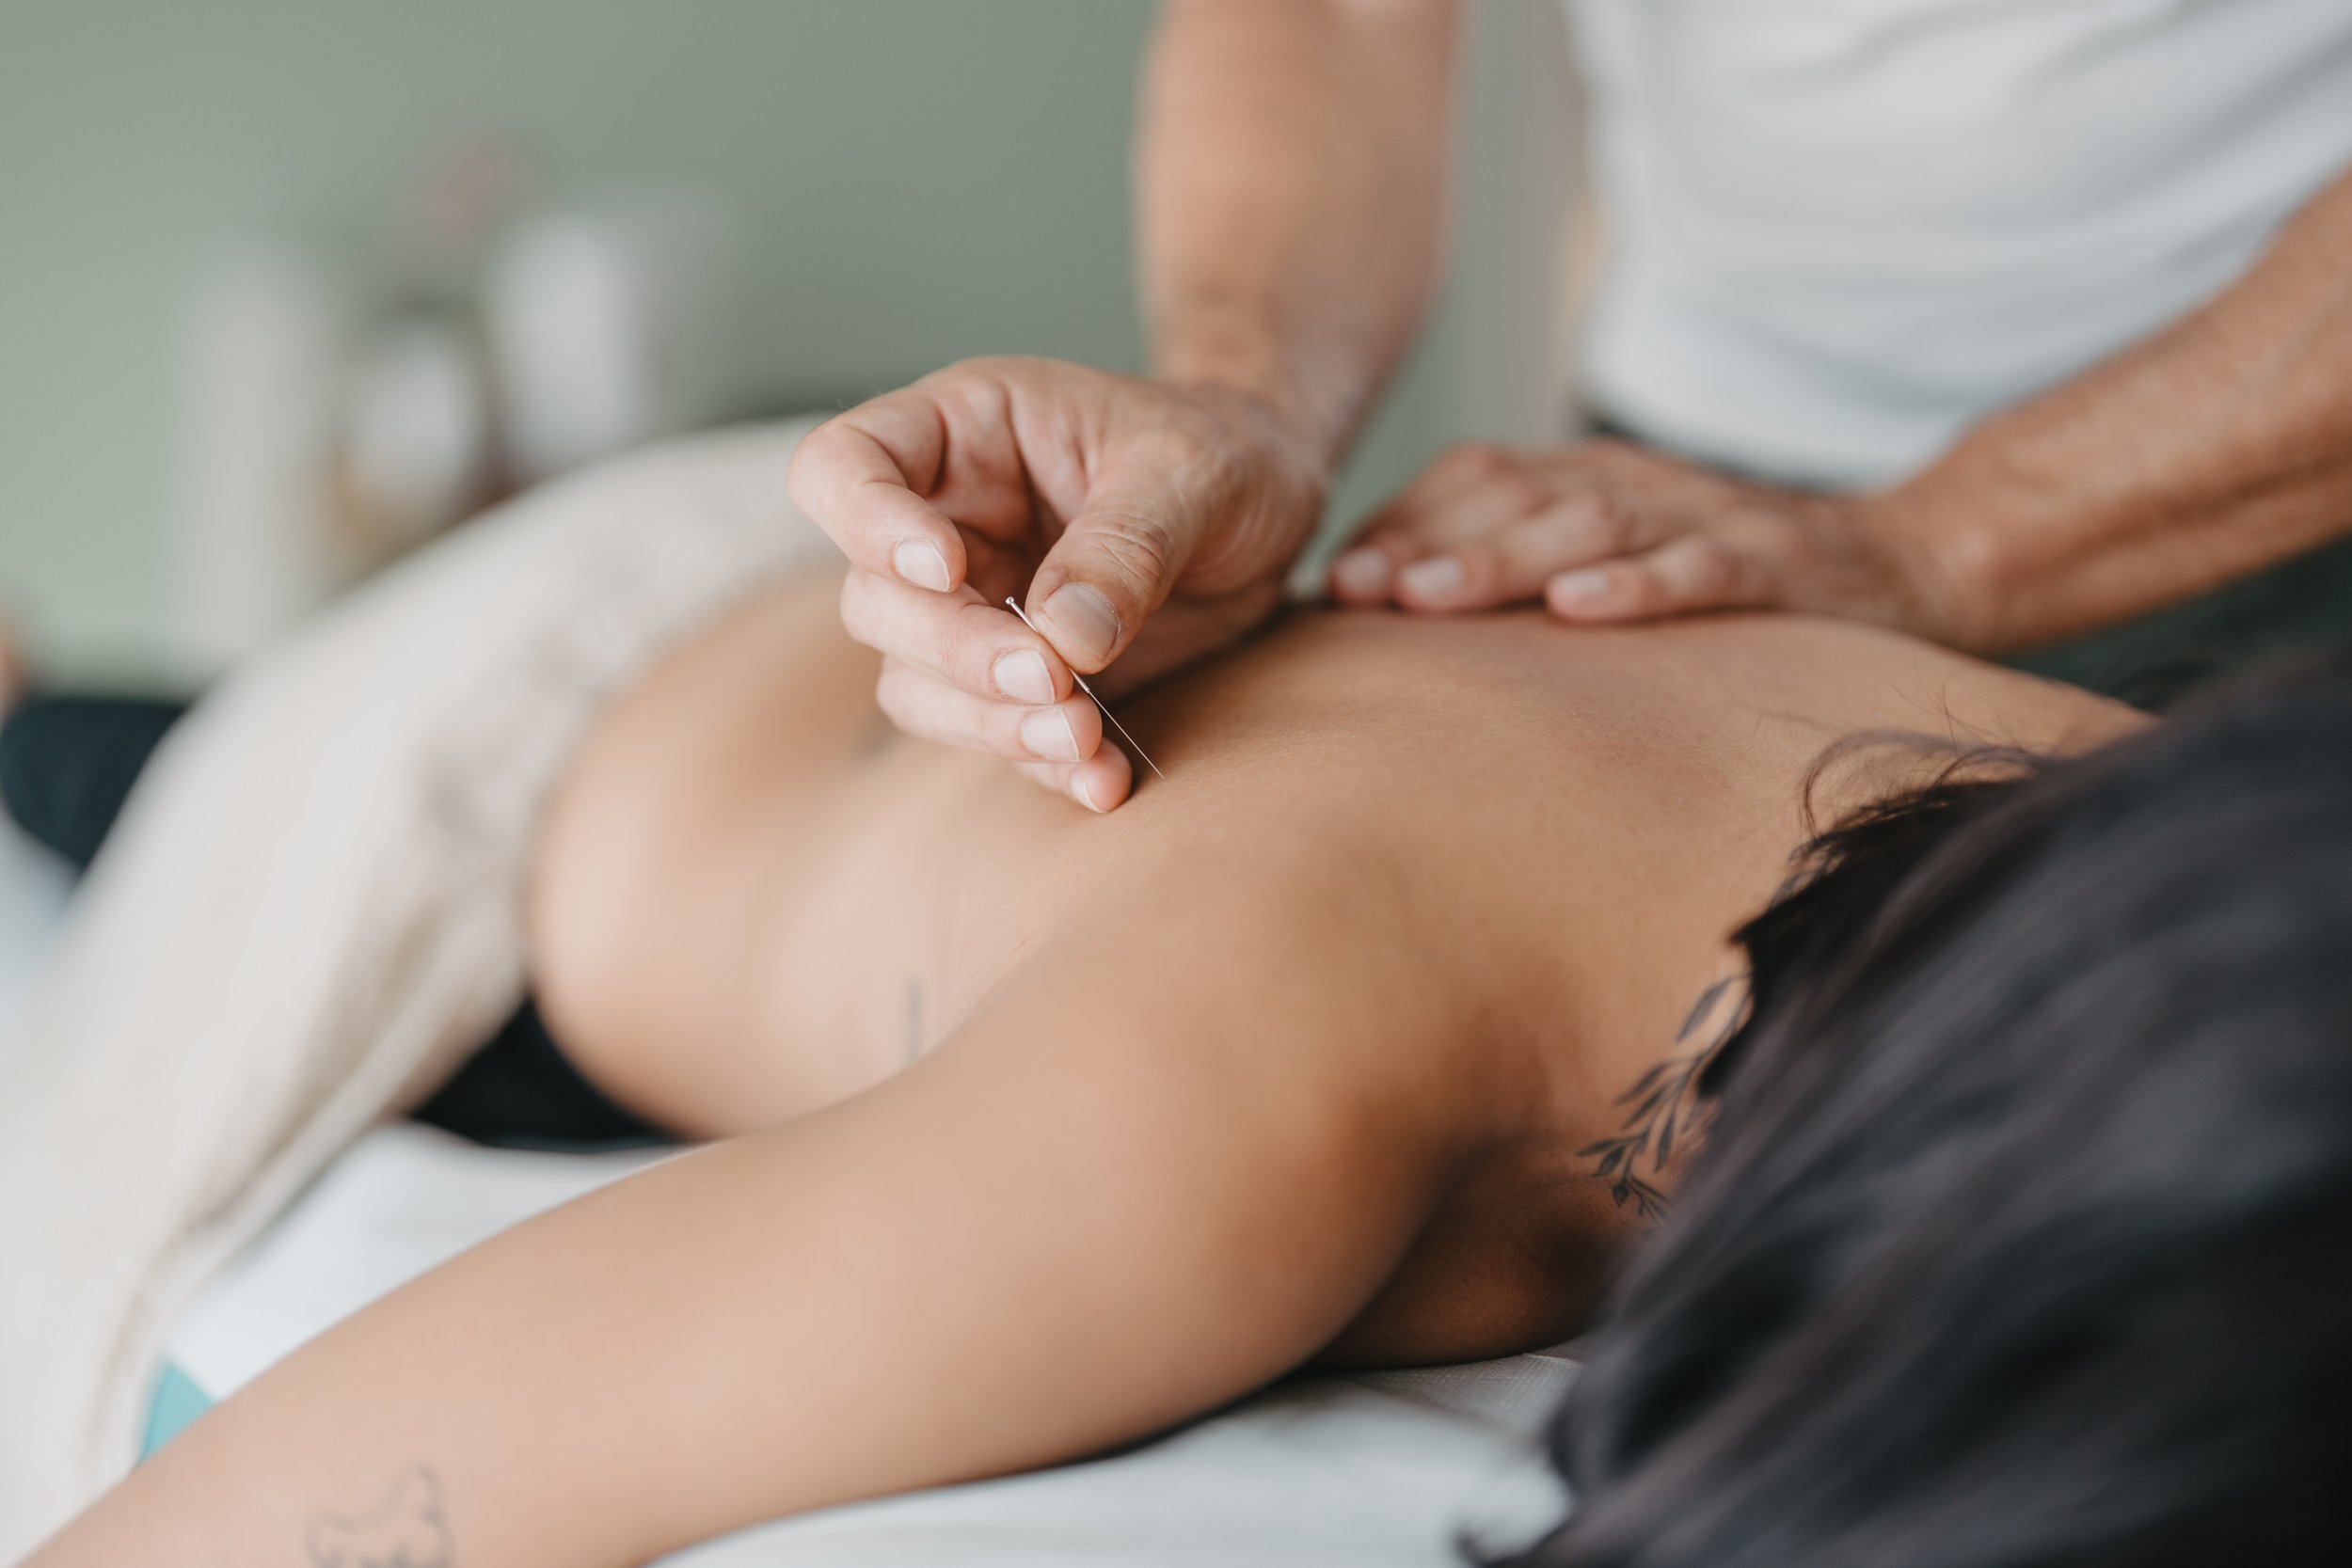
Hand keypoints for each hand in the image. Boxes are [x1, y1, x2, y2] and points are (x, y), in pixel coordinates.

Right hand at [788, 357, 1325, 810]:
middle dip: (956, 651)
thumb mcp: (1193, 474)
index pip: (843, 464)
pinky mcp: (1015, 682)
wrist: (1268, 508)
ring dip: (990, 723)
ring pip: (916, 684)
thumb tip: (1061, 639)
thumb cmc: (1222, 453)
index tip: (947, 567)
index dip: (865, 521)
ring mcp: (972, 609)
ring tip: (1086, 737)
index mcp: (963, 432)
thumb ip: (1126, 546)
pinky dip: (1043, 764)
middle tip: (1050, 677)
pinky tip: (1105, 779)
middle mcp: (945, 523)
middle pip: (874, 601)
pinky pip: (993, 735)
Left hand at [1327, 438, 1961, 640]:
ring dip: (1503, 558)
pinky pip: (1700, 567)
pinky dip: (1640, 585)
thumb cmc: (1726, 583)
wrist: (1901, 564)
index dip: (1400, 524)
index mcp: (1587, 480)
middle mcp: (1633, 484)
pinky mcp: (1773, 561)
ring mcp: (1704, 517)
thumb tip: (1399, 633)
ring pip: (1589, 525)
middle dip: (1425, 543)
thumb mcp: (1617, 569)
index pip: (1473, 480)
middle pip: (1514, 498)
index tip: (1330, 582)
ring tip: (1431, 596)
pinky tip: (1583, 609)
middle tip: (1350, 592)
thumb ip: (1526, 581)